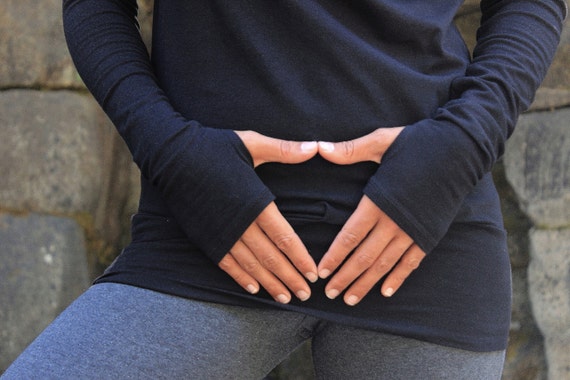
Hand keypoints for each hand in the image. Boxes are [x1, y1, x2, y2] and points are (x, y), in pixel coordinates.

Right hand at [218, 131, 318, 302]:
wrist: (170, 156)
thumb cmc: (213, 147)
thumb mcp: (251, 143)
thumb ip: (284, 150)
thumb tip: (315, 147)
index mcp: (255, 203)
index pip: (284, 238)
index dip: (300, 258)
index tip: (313, 273)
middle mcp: (240, 223)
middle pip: (270, 257)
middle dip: (290, 277)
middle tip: (305, 295)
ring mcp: (221, 233)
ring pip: (250, 265)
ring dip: (269, 283)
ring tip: (284, 298)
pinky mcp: (206, 237)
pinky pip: (226, 263)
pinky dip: (240, 277)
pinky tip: (253, 289)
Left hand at [317, 127, 425, 304]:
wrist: (460, 150)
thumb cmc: (418, 143)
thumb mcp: (381, 142)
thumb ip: (350, 151)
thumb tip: (319, 148)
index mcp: (378, 201)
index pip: (350, 236)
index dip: (335, 256)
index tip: (322, 271)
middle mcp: (394, 221)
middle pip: (365, 256)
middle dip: (346, 277)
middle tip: (330, 294)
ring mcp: (413, 230)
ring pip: (385, 264)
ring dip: (367, 283)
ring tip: (351, 299)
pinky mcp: (429, 233)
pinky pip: (411, 261)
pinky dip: (398, 277)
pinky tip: (386, 291)